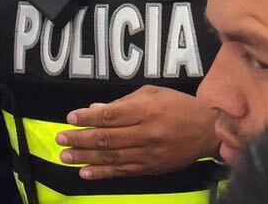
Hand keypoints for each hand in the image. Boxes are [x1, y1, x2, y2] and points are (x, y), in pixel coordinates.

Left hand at [55, 85, 217, 179]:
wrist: (207, 131)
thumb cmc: (178, 106)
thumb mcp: (153, 94)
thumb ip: (124, 103)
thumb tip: (96, 109)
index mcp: (146, 111)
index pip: (110, 115)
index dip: (88, 118)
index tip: (70, 118)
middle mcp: (146, 133)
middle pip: (107, 138)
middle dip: (80, 139)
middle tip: (60, 139)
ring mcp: (148, 154)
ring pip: (111, 157)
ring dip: (85, 158)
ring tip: (66, 157)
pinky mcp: (150, 168)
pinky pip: (122, 172)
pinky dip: (102, 173)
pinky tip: (85, 172)